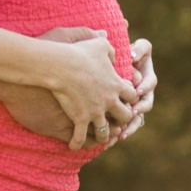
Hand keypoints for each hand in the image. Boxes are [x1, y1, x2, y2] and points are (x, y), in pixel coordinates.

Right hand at [0, 28, 126, 144]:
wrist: (58, 66)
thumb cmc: (77, 52)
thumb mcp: (97, 44)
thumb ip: (108, 46)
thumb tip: (113, 47)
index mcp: (116, 83)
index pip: (132, 95)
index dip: (129, 97)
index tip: (123, 98)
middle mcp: (109, 100)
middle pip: (125, 116)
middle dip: (121, 119)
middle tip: (115, 120)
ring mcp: (95, 112)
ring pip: (106, 132)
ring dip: (104, 136)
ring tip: (100, 138)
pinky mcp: (79, 119)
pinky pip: (82, 137)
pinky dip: (78, 143)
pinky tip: (74, 146)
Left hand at [113, 37, 154, 142]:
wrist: (109, 64)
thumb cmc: (125, 53)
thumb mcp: (136, 47)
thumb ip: (139, 49)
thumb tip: (133, 56)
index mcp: (147, 77)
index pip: (150, 83)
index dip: (145, 86)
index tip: (138, 90)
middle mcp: (143, 94)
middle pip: (145, 105)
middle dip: (139, 110)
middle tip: (132, 113)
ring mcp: (135, 105)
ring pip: (136, 119)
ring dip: (130, 127)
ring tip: (122, 134)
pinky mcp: (124, 114)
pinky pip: (124, 126)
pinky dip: (118, 133)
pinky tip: (111, 141)